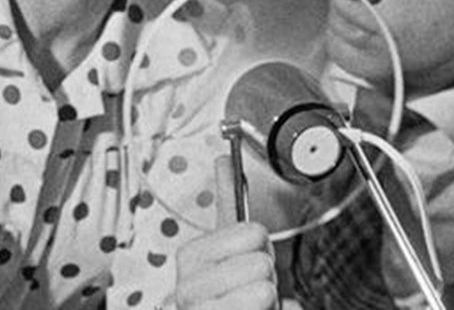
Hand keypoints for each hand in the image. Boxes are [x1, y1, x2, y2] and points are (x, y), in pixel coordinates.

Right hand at [174, 156, 278, 308]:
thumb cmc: (231, 288)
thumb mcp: (229, 243)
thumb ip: (226, 199)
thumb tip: (222, 159)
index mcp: (190, 256)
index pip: (253, 233)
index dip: (260, 246)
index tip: (246, 257)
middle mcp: (186, 287)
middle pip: (261, 260)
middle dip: (266, 274)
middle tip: (249, 285)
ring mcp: (197, 309)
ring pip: (265, 288)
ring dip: (267, 297)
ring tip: (250, 304)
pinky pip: (264, 304)